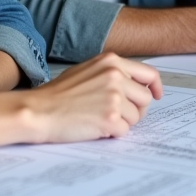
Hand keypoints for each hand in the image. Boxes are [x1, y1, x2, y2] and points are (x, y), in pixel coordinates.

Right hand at [26, 53, 162, 142]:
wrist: (38, 110)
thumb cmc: (57, 94)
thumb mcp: (87, 70)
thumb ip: (112, 73)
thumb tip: (135, 85)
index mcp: (111, 61)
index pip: (148, 74)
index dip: (155, 88)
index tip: (157, 95)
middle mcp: (115, 76)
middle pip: (145, 99)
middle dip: (134, 110)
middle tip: (114, 114)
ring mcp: (114, 96)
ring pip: (136, 117)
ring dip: (121, 122)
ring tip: (97, 118)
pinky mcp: (110, 118)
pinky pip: (124, 131)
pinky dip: (112, 133)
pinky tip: (94, 126)